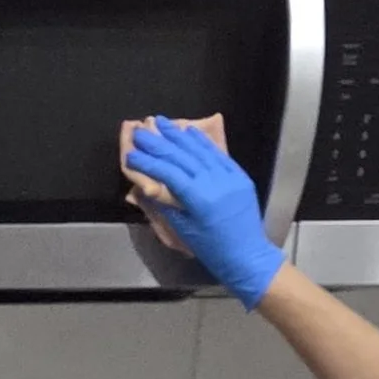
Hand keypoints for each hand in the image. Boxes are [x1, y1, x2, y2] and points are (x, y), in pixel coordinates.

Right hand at [124, 118, 285, 306]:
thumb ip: (167, 206)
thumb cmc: (213, 250)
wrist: (247, 256)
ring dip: (179, 135)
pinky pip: (218, 154)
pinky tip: (189, 131)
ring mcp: (229, 177)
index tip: (131, 154)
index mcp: (199, 199)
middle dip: (159, 143)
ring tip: (162, 122)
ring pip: (200, 151)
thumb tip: (149, 187)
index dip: (148, 162)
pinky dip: (202, 142)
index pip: (168, 173)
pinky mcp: (239, 176)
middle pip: (182, 157)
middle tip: (141, 131)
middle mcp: (215, 182)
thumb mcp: (184, 231)